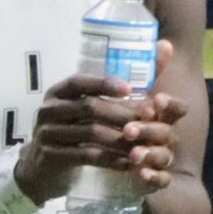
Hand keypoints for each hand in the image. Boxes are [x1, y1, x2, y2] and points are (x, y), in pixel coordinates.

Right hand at [15, 41, 183, 200]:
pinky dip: (110, 159)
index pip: (79, 82)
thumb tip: (166, 46)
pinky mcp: (52, 157)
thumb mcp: (93, 106)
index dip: (104, 83)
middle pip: (89, 107)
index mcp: (60, 92)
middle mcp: (50, 109)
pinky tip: (129, 163)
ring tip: (145, 145)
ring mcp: (48, 133)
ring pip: (90, 133)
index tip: (130, 89)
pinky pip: (85, 156)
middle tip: (149, 123)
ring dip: (121, 139)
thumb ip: (130, 81)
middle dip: (122, 115)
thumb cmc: (78, 129)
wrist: (46, 167)